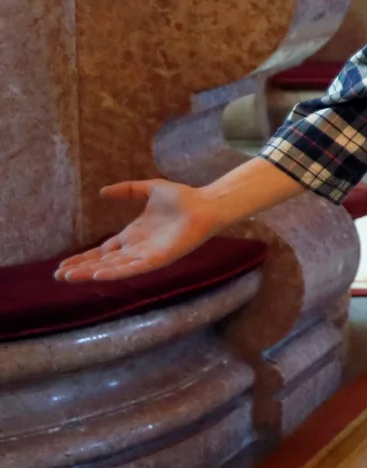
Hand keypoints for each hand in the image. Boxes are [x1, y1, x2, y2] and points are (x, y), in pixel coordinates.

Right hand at [55, 180, 220, 281]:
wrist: (206, 204)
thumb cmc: (183, 198)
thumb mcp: (148, 190)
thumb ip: (127, 191)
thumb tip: (102, 192)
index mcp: (133, 235)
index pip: (103, 251)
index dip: (83, 258)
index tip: (62, 265)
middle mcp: (137, 248)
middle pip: (104, 263)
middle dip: (81, 269)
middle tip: (59, 276)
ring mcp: (147, 255)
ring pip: (114, 268)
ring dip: (92, 273)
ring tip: (70, 277)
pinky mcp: (159, 259)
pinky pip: (134, 268)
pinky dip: (116, 272)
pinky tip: (99, 275)